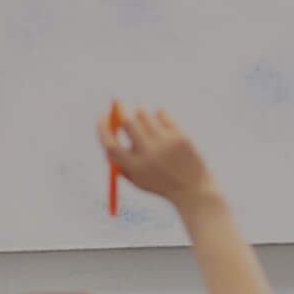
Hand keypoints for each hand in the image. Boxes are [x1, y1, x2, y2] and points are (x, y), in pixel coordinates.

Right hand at [96, 105, 220, 208]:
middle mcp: (148, 155)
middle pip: (127, 122)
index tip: (102, 116)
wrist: (191, 189)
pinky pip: (161, 113)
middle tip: (119, 104)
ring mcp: (165, 144)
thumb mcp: (135, 175)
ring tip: (149, 125)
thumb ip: (117, 154)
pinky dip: (158, 116)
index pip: (110, 143)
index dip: (102, 127)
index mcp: (134, 167)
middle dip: (120, 109)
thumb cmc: (158, 181)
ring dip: (140, 113)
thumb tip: (106, 123)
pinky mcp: (179, 136)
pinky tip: (165, 130)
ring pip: (143, 113)